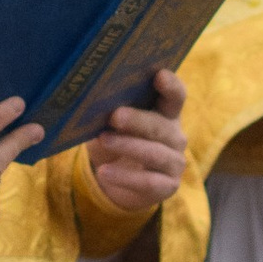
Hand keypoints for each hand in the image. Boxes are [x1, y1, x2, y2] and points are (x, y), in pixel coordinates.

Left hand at [85, 67, 189, 218]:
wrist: (119, 180)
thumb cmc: (117, 141)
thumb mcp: (111, 125)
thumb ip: (109, 112)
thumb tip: (86, 99)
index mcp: (166, 113)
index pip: (176, 96)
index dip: (171, 86)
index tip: (159, 75)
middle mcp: (175, 136)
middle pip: (161, 125)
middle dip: (137, 120)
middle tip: (115, 115)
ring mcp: (175, 162)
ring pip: (154, 154)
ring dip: (128, 146)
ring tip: (104, 140)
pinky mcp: (168, 186)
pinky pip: (148, 182)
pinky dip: (125, 178)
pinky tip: (104, 172)